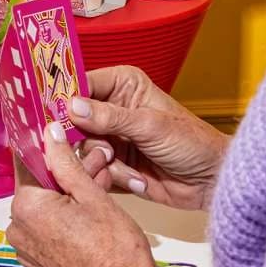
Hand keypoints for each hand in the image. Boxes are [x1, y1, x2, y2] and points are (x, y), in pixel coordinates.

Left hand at [8, 123, 176, 266]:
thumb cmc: (116, 250)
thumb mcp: (92, 195)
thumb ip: (66, 161)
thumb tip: (49, 132)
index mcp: (25, 207)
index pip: (28, 162)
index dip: (49, 146)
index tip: (64, 135)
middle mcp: (17, 227)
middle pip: (40, 184)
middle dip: (68, 169)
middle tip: (98, 158)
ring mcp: (27, 247)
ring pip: (47, 204)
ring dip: (72, 190)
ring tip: (102, 177)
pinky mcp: (40, 260)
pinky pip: (49, 225)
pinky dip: (68, 212)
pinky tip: (94, 203)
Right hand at [71, 65, 229, 210]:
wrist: (212, 182)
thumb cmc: (192, 143)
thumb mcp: (150, 126)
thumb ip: (109, 116)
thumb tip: (72, 106)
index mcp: (122, 84)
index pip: (81, 84)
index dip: (65, 99)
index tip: (53, 115)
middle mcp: (112, 108)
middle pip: (74, 121)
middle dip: (88, 141)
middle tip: (107, 151)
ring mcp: (112, 137)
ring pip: (82, 149)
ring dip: (105, 163)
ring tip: (132, 170)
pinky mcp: (113, 163)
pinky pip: (95, 170)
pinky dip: (113, 178)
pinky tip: (138, 180)